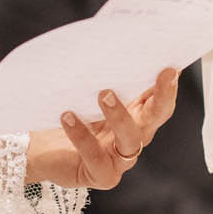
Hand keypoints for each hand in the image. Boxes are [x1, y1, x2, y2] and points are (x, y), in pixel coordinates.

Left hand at [24, 68, 179, 188]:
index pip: (159, 98)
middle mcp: (133, 136)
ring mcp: (120, 158)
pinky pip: (95, 156)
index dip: (169, 84)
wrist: (41, 151)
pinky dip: (82, 136)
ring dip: (121, 115)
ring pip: (131, 139)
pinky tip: (68, 116)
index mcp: (136, 115)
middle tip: (163, 74)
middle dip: (163, 96)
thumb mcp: (87, 94)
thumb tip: (110, 39)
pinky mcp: (101, 174)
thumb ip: (103, 75)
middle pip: (156, 117)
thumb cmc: (69, 116)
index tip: (171, 65)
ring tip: (104, 94)